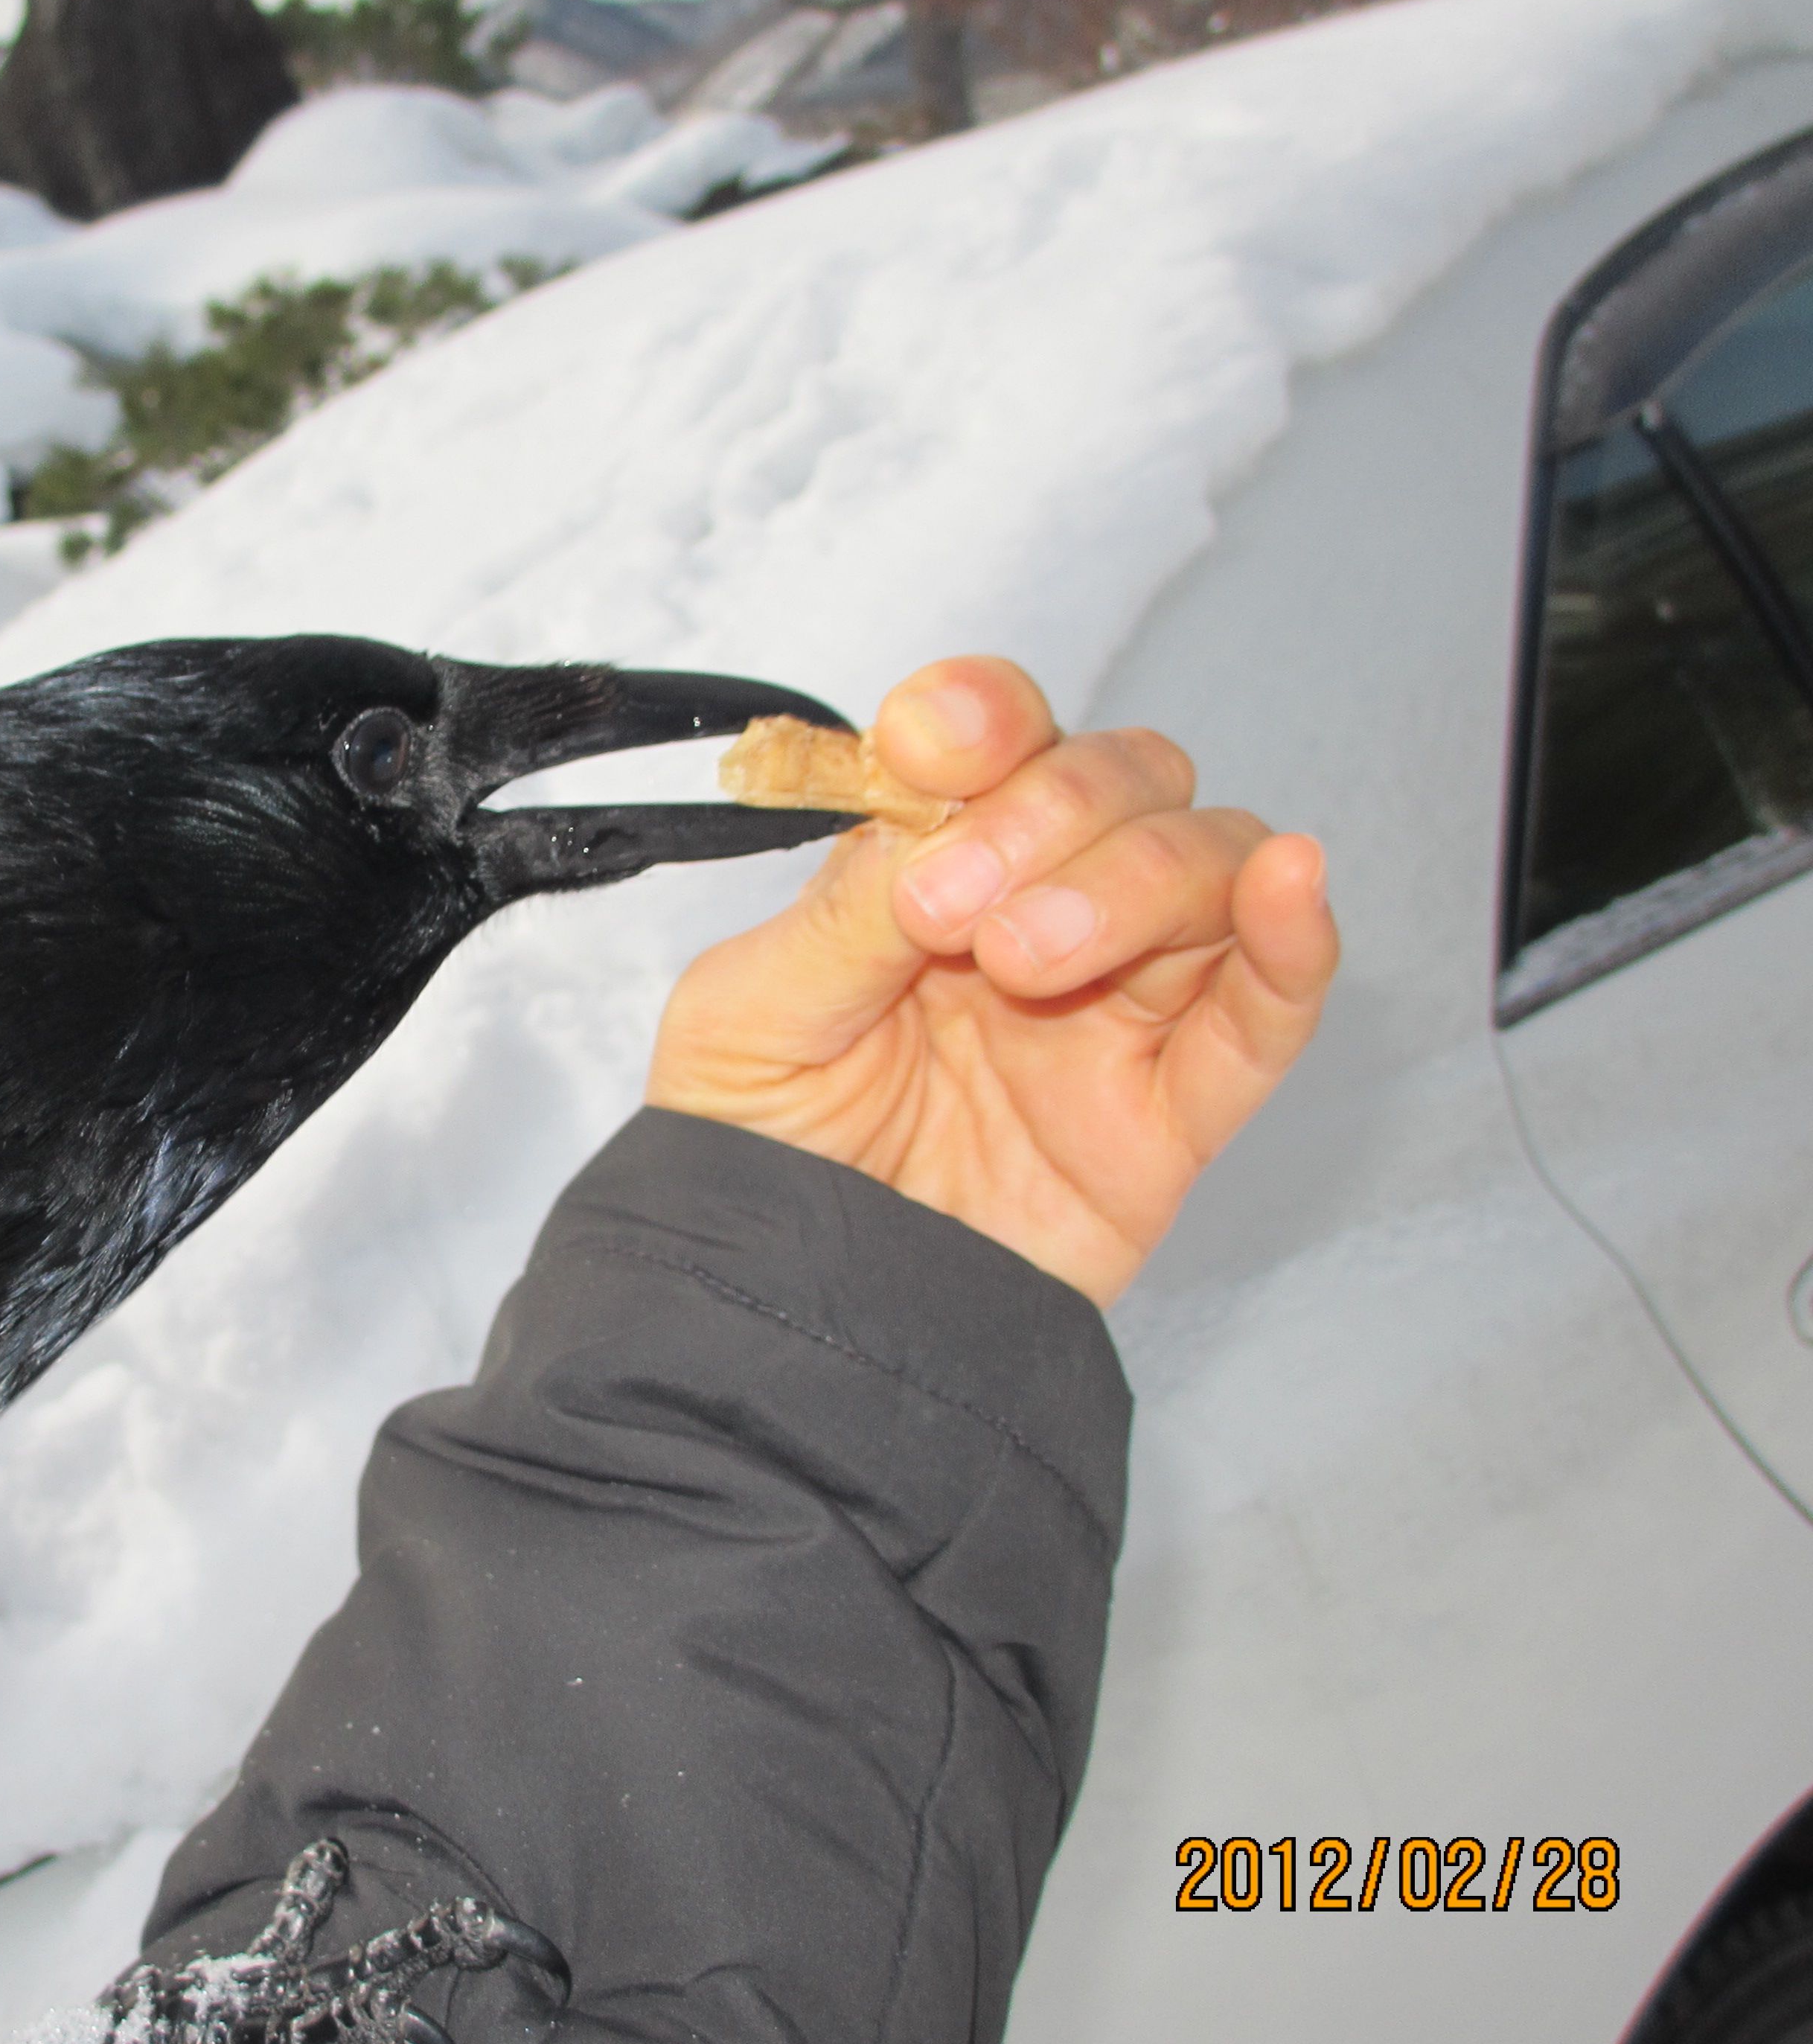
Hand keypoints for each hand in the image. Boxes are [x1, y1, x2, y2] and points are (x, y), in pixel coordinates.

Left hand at [647, 657, 1337, 1305]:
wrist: (781, 1324)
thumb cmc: (753, 1162)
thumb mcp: (746, 1018)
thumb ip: (844, 911)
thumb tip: (931, 812)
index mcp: (925, 878)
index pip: (999, 744)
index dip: (986, 719)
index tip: (936, 740)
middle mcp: (1036, 920)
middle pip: (1123, 784)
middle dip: (1054, 812)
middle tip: (954, 909)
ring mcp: (1115, 1012)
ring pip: (1204, 869)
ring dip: (1134, 879)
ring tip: (1027, 963)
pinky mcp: (1168, 1114)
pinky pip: (1268, 1012)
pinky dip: (1296, 940)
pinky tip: (1290, 887)